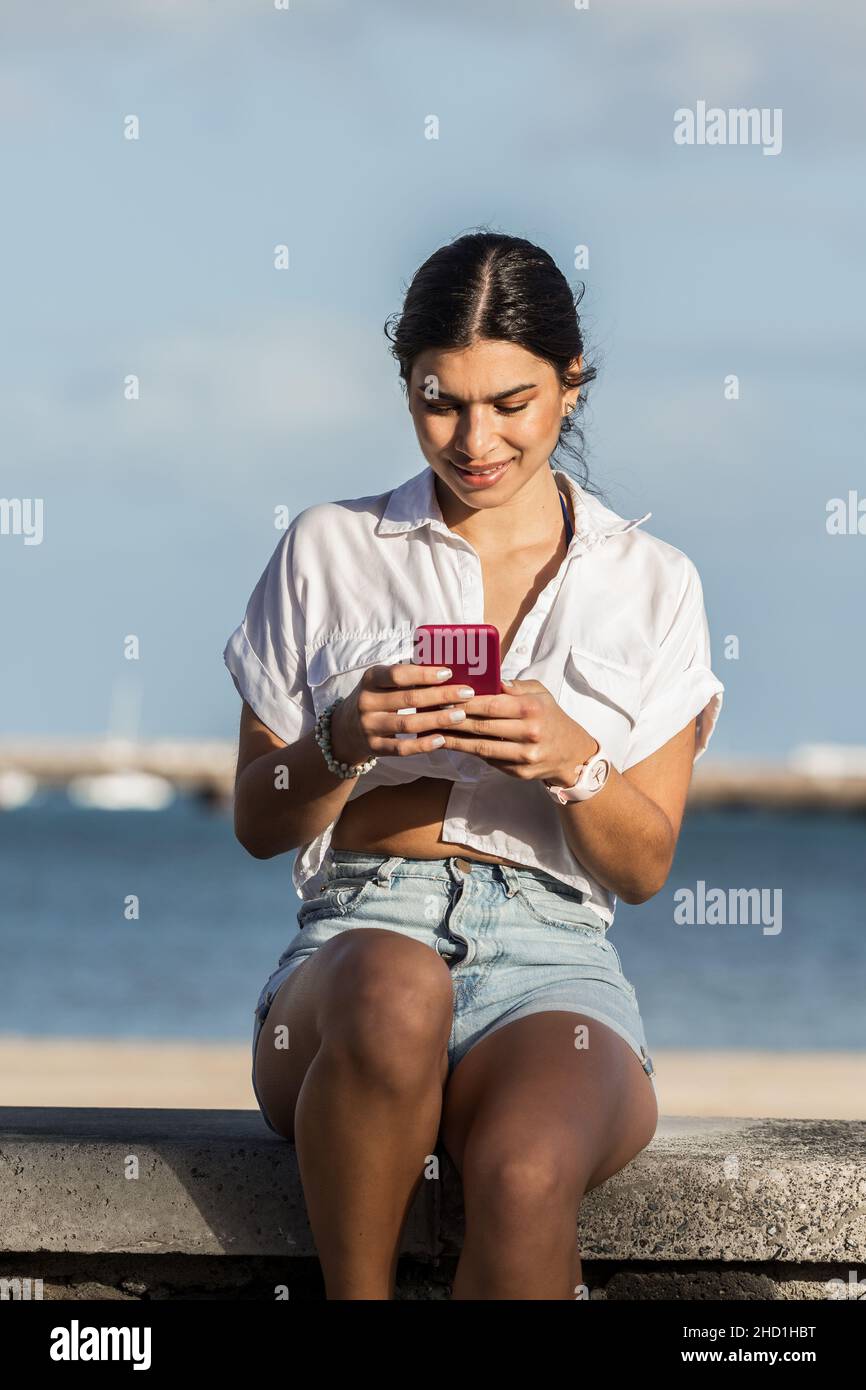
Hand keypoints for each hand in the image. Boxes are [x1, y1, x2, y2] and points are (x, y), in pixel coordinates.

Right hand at [329, 662, 477, 765]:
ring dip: (438, 719)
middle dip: (441, 695)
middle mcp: (366, 702)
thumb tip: (444, 665)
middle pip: (408, 699)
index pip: (397, 674)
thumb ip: (406, 674)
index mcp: (370, 679)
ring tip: (460, 715)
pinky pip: (402, 748)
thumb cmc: (375, 697)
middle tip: (466, 693)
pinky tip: (442, 739)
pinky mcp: (375, 747)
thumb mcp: (381, 680)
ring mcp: (369, 726)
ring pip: (408, 724)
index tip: (448, 673)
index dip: (424, 674)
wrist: (345, 729)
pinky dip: (423, 745)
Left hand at [430, 677, 598, 784]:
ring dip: (454, 741)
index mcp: (532, 709)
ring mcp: (524, 756)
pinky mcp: (519, 772)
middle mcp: (529, 733)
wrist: (572, 753)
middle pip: (481, 727)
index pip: (490, 704)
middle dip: (453, 721)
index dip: (464, 702)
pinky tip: (453, 745)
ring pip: (481, 748)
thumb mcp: (540, 694)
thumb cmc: (550, 717)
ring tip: (434, 733)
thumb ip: (514, 687)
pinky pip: (489, 761)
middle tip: (430, 716)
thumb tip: (488, 679)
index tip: (443, 698)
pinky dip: (469, 753)